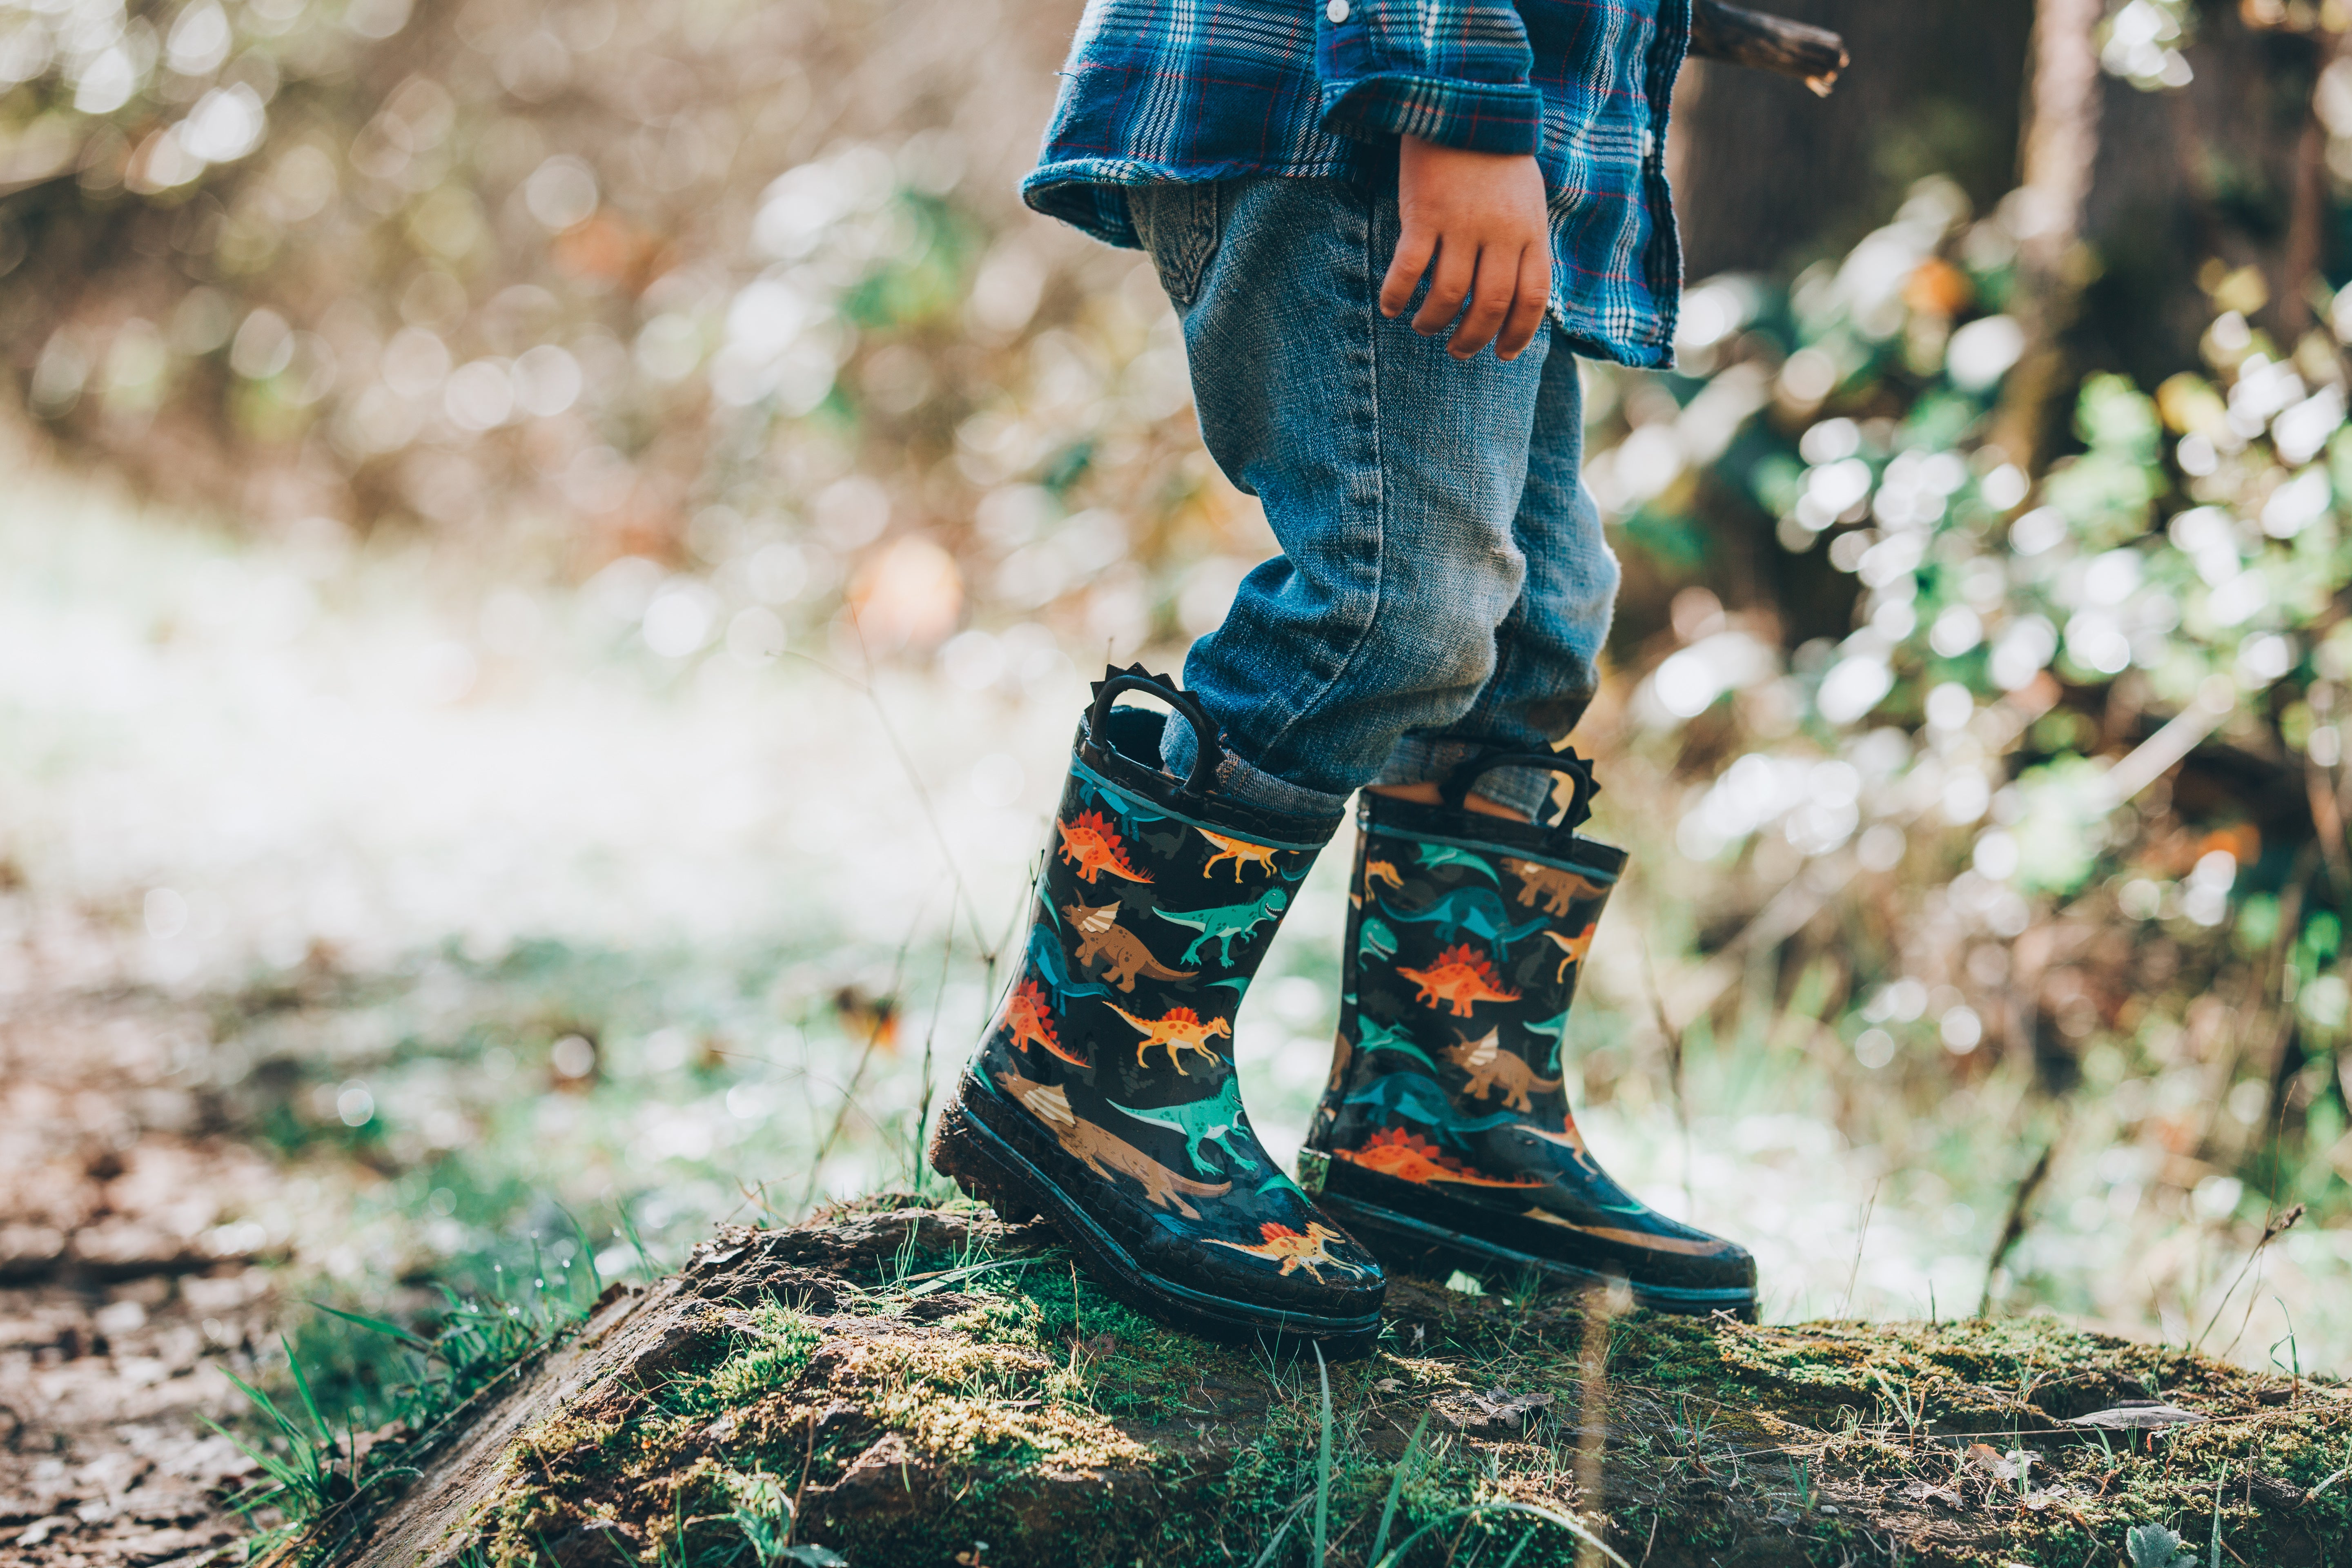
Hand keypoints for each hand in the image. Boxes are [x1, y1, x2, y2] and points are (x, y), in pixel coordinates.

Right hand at [1380, 134, 1551, 361]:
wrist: (1464, 100)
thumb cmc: (1495, 155)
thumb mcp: (1526, 199)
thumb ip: (1523, 242)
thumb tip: (1512, 295)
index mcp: (1530, 229)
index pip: (1532, 297)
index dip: (1519, 333)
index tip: (1503, 354)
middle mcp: (1500, 231)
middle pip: (1491, 304)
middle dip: (1473, 338)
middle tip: (1457, 350)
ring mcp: (1462, 223)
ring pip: (1449, 294)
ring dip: (1433, 322)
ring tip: (1422, 327)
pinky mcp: (1425, 212)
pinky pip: (1409, 269)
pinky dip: (1397, 295)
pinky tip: (1390, 306)